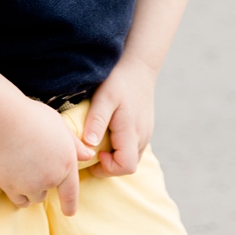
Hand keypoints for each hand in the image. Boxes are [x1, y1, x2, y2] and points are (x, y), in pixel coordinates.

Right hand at [0, 101, 85, 214]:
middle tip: (33, 165)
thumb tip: (89, 156)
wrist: (6, 123)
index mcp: (67, 163)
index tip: (69, 212)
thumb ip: (75, 145)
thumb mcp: (61, 127)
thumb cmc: (35, 119)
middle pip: (48, 192)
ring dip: (30, 190)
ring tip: (22, 170)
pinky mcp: (11, 188)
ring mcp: (30, 185)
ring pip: (33, 198)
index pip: (71, 192)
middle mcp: (51, 178)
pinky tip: (14, 180)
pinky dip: (17, 193)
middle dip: (43, 184)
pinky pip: (18, 200)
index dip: (70, 204)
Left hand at [79, 58, 157, 177]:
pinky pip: (134, 147)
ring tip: (101, 141)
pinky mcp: (146, 128)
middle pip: (129, 165)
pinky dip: (122, 147)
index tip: (96, 153)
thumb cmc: (120, 80)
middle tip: (94, 150)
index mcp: (131, 131)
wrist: (140, 66)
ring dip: (116, 156)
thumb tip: (89, 146)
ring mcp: (146, 132)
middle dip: (109, 165)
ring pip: (132, 157)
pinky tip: (111, 133)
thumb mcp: (104, 97)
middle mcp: (142, 136)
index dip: (108, 168)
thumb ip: (97, 121)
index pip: (126, 167)